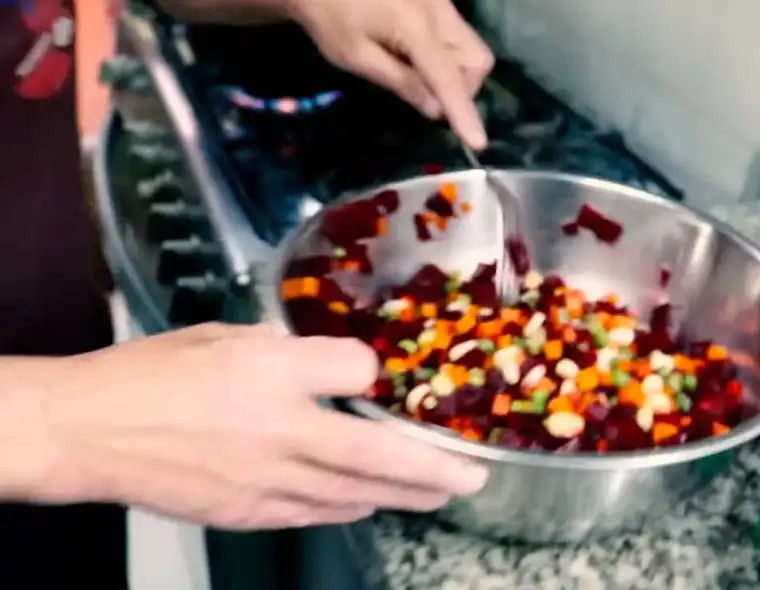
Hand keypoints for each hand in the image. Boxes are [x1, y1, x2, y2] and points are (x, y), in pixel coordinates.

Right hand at [30, 323, 487, 529]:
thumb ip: (287, 353)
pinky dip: (348, 508)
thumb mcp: (225, 337)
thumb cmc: (150, 375)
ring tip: (439, 493)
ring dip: (403, 495)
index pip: (357, 370)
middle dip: (433, 467)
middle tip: (472, 474)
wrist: (89, 431)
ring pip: (354, 494)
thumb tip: (333, 367)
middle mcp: (279, 430)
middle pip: (376, 453)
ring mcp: (266, 479)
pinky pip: (314, 514)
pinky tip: (368, 505)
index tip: (381, 373)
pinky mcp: (248, 512)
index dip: (375, 370)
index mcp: (270, 372)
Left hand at [287, 0, 493, 149]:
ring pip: (473, 48)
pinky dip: (448, 56)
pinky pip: (459, 36)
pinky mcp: (438, 0)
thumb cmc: (328, 16)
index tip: (478, 142)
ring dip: (457, 72)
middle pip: (478, 61)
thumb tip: (436, 110)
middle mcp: (439, 11)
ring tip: (418, 74)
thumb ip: (401, 82)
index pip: (450, 78)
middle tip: (428, 95)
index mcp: (416, 27)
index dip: (464, 112)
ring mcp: (442, 2)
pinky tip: (416, 57)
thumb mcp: (356, 56)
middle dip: (463, 87)